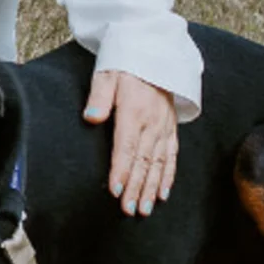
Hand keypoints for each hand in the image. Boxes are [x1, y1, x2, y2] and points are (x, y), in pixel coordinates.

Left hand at [83, 70, 176, 216]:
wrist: (153, 52)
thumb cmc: (124, 65)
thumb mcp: (106, 74)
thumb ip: (99, 97)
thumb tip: (90, 117)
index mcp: (134, 111)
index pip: (126, 146)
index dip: (121, 170)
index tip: (116, 190)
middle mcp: (152, 122)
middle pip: (143, 160)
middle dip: (137, 187)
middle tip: (130, 210)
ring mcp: (164, 126)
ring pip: (159, 162)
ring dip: (152, 187)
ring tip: (145, 209)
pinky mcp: (171, 127)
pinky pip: (172, 155)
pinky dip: (168, 175)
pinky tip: (164, 193)